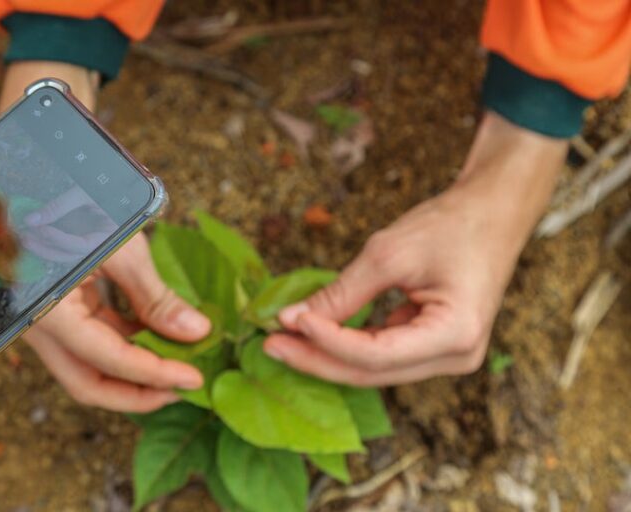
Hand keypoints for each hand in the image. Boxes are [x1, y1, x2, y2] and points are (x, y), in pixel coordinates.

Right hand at [0, 62, 208, 411]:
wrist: (36, 166)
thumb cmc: (71, 199)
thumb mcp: (119, 246)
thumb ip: (155, 296)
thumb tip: (198, 332)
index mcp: (47, 310)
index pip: (108, 361)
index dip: (155, 375)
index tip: (195, 378)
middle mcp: (41, 324)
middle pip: (89, 382)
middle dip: (138, 393)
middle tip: (184, 387)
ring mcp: (49, 316)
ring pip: (91, 364)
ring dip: (136, 370)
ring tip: (180, 362)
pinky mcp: (61, 305)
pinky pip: (94, 338)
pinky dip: (128, 342)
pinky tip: (159, 336)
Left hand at [21, 186, 116, 262]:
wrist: (112, 179)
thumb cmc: (105, 184)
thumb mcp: (83, 192)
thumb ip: (59, 206)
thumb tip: (31, 220)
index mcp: (109, 233)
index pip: (84, 245)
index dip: (62, 240)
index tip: (43, 229)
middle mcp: (97, 242)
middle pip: (71, 255)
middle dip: (47, 249)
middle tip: (25, 238)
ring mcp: (87, 239)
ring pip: (64, 252)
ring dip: (44, 247)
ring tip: (25, 236)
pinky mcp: (77, 235)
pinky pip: (60, 242)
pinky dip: (46, 240)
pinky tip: (33, 233)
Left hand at [264, 112, 566, 385]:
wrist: (491, 213)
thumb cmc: (449, 226)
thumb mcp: (389, 253)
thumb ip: (342, 292)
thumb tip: (292, 319)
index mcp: (455, 335)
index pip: (376, 355)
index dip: (327, 341)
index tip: (288, 322)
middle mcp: (456, 358)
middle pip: (371, 372)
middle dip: (317, 358)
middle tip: (269, 344)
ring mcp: (446, 356)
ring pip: (373, 368)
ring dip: (327, 354)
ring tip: (283, 340)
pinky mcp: (433, 346)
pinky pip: (382, 354)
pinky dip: (347, 344)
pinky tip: (313, 333)